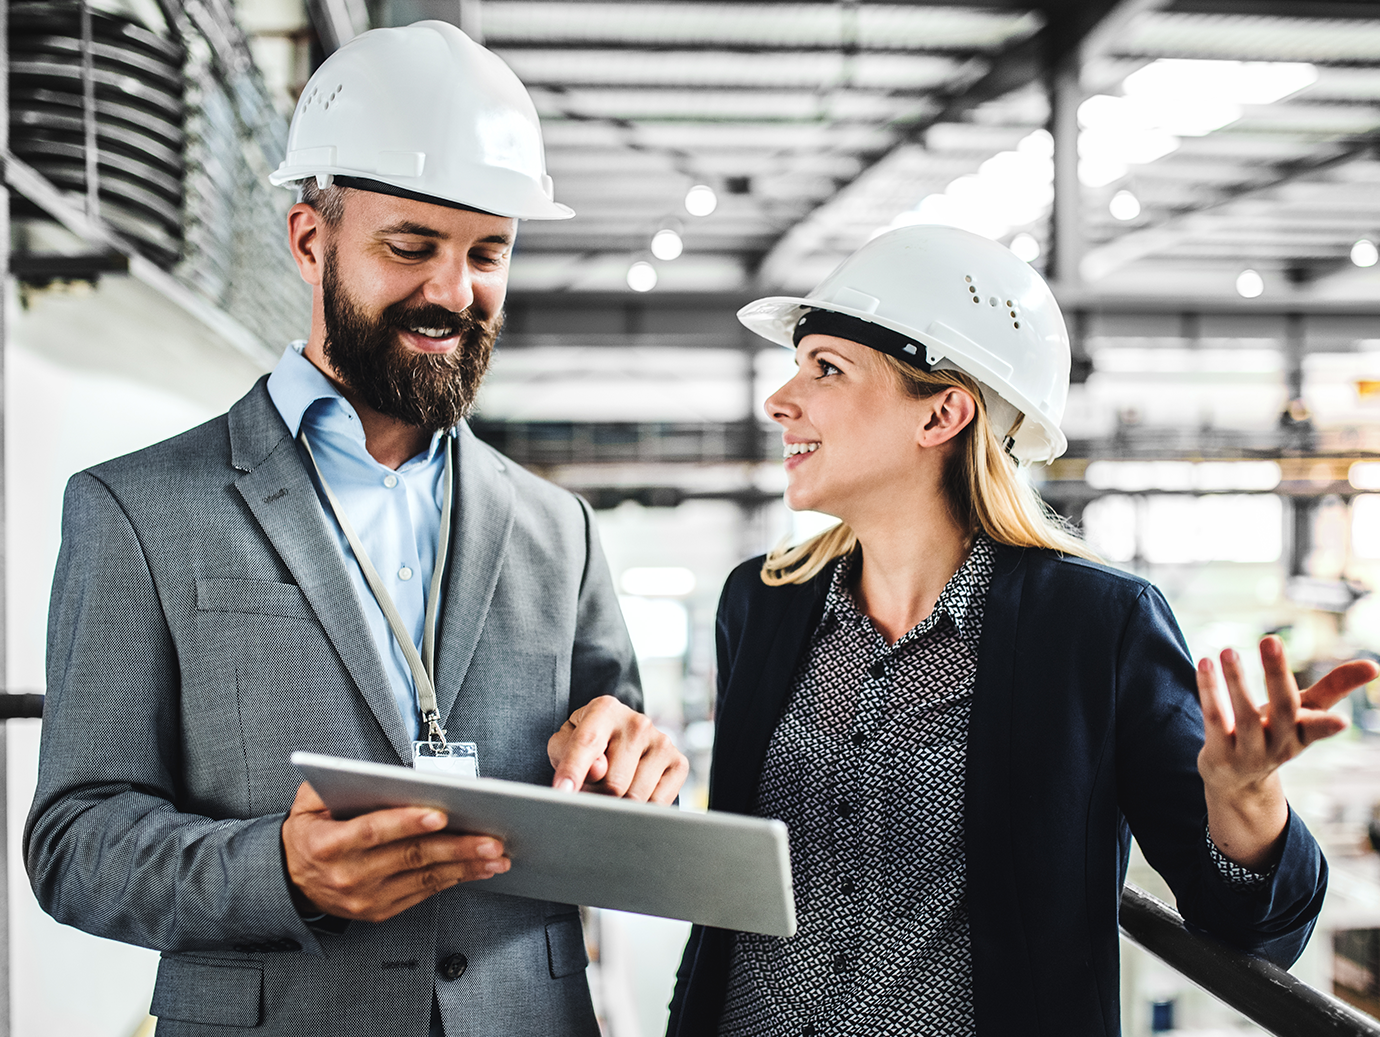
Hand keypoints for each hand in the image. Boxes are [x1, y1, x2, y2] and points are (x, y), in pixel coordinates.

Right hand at [281, 782, 509, 922]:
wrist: (289, 882)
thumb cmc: (309, 834)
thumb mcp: (307, 803)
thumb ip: (333, 782)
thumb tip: (372, 772)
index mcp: (329, 844)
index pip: (373, 831)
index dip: (407, 823)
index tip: (440, 815)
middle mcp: (349, 875)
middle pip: (410, 857)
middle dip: (455, 847)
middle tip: (489, 838)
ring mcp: (366, 898)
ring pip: (424, 879)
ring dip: (464, 867)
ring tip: (495, 855)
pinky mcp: (380, 911)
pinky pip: (423, 894)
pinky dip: (454, 880)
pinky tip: (477, 869)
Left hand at [547, 696, 688, 804]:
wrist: (622, 737)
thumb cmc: (588, 744)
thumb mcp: (565, 743)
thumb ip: (568, 754)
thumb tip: (598, 770)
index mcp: (604, 710)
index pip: (587, 744)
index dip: (572, 771)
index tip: (561, 793)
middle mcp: (637, 722)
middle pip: (612, 783)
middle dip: (597, 796)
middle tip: (591, 789)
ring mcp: (662, 742)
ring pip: (635, 798)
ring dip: (618, 804)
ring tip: (612, 789)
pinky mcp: (679, 763)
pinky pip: (658, 803)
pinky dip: (642, 809)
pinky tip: (633, 793)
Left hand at [1197, 636, 1377, 867]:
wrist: (1237, 780)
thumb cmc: (1275, 733)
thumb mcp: (1305, 714)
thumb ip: (1335, 687)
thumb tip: (1375, 666)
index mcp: (1303, 734)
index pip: (1318, 729)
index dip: (1328, 726)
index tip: (1341, 722)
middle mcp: (1278, 745)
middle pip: (1282, 710)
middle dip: (1277, 674)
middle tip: (1270, 639)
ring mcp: (1248, 753)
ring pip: (1244, 716)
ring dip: (1236, 681)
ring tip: (1228, 650)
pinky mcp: (1219, 754)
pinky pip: (1214, 719)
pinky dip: (1209, 691)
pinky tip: (1205, 663)